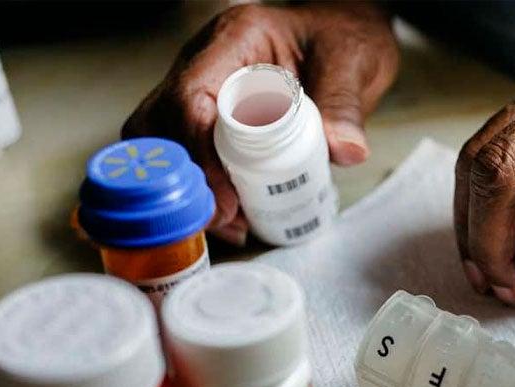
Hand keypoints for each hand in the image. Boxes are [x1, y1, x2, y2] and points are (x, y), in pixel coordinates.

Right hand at [124, 2, 398, 244]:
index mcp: (235, 39)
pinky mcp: (208, 114)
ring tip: (230, 223)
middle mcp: (206, 59)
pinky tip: (230, 215)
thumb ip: (345, 105)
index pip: (192, 95)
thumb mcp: (352, 65)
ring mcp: (202, 86)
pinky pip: (185, 152)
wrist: (344, 36)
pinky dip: (199, 187)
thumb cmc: (342, 40)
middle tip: (223, 218)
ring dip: (187, 187)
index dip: (200, 151)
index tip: (226, 198)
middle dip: (184, 177)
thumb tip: (345, 151)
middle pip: (162, 121)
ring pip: (163, 140)